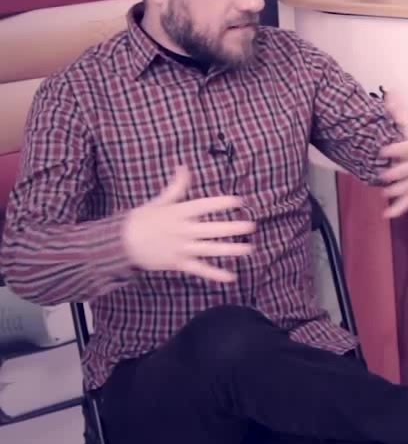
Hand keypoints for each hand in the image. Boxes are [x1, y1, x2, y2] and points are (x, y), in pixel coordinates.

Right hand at [121, 166, 254, 281]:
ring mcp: (180, 248)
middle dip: (232, 228)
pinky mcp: (177, 263)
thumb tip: (184, 166)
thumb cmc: (142, 219)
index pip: (203, 206)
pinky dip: (214, 274)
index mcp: (178, 213)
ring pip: (209, 250)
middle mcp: (181, 231)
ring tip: (249, 248)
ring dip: (230, 250)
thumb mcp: (159, 201)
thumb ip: (176, 186)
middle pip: (210, 229)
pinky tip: (231, 277)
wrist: (119, 243)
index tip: (238, 201)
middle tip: (251, 225)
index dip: (220, 203)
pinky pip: (199, 269)